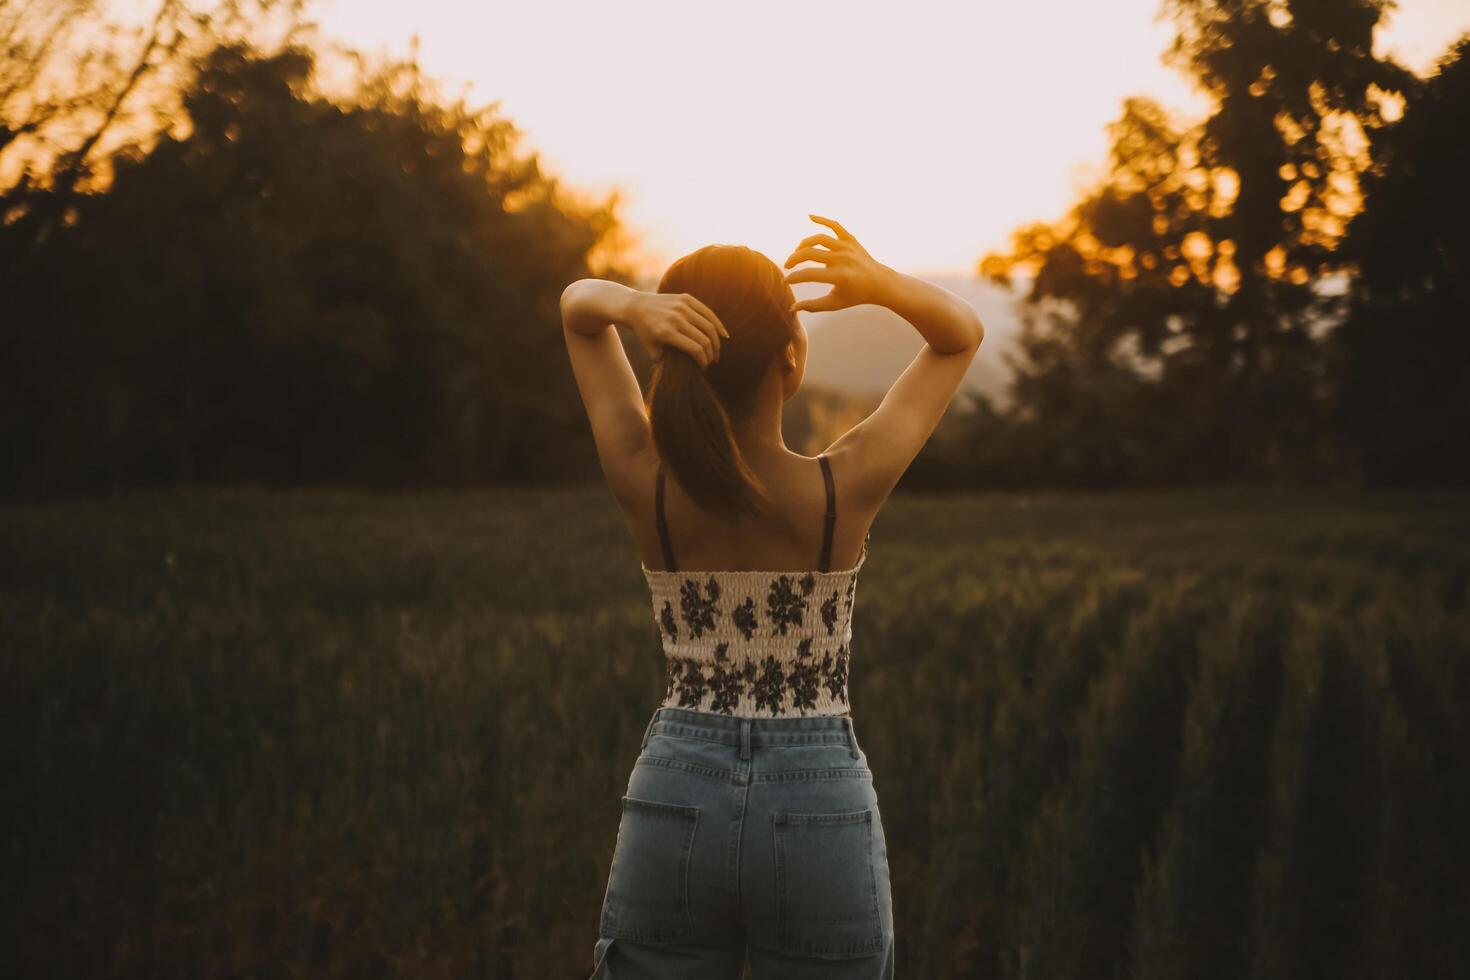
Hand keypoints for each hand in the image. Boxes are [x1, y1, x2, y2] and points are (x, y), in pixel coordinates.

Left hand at [625, 289, 727, 368]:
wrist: (636, 307)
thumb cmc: (645, 332)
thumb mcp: (652, 350)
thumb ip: (668, 362)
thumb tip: (687, 372)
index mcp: (666, 333)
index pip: (695, 349)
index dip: (703, 361)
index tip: (703, 368)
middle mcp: (675, 318)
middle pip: (704, 339)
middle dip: (711, 354)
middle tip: (712, 361)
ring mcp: (682, 307)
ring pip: (709, 326)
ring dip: (716, 342)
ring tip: (716, 352)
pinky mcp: (686, 298)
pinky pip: (707, 312)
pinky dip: (718, 324)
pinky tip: (723, 335)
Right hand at [782, 214, 896, 312]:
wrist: (880, 283)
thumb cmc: (855, 296)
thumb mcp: (834, 304)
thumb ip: (813, 306)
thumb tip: (792, 308)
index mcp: (840, 276)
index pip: (809, 274)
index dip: (794, 278)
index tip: (786, 281)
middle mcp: (843, 259)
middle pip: (810, 253)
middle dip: (794, 260)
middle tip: (788, 266)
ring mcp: (848, 247)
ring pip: (818, 239)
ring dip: (802, 245)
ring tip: (796, 254)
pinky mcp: (851, 240)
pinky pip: (835, 225)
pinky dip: (822, 219)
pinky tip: (809, 216)